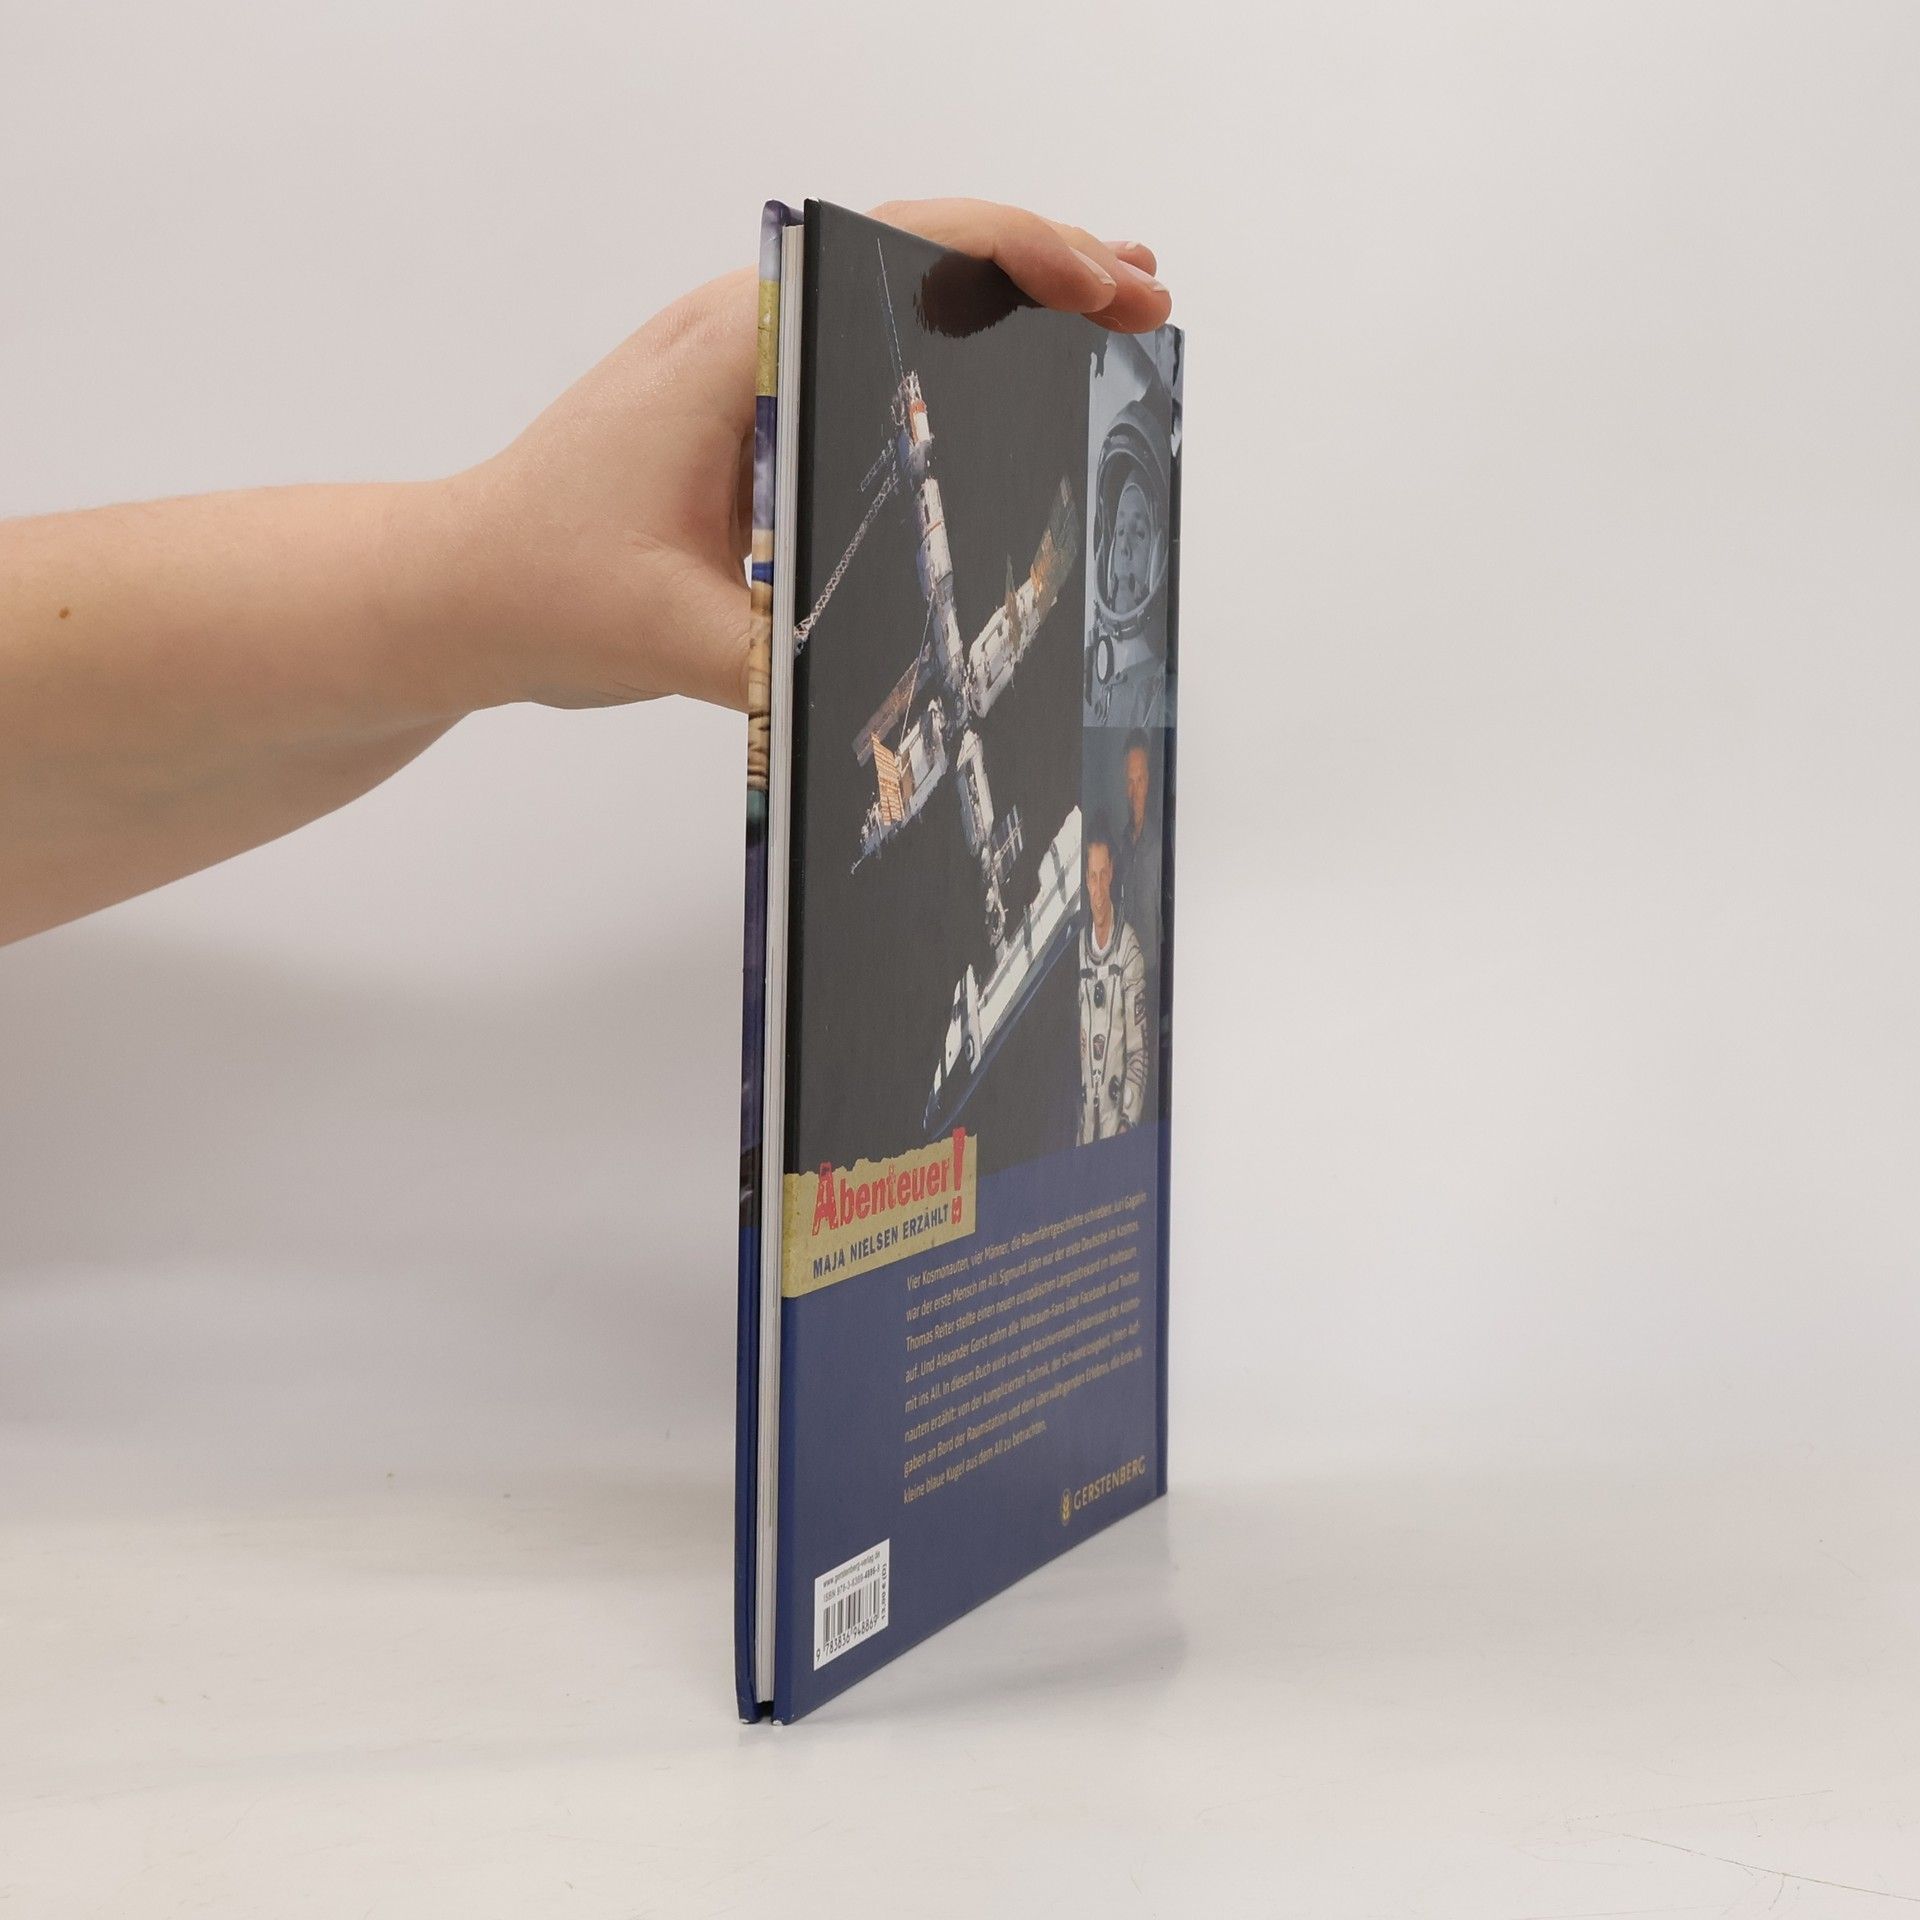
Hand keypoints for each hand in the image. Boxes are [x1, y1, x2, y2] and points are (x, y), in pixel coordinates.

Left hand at [449, 200, 1171, 714]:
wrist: (455, 590)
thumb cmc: (540, 585)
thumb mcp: (675, 636)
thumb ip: (789, 658)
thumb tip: (908, 689)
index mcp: (736, 344)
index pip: (904, 248)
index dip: (1023, 254)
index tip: (1103, 287)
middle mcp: (745, 332)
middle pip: (919, 254)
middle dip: (1045, 267)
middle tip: (1143, 300)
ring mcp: (745, 367)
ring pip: (897, 301)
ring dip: (1003, 304)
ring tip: (1104, 315)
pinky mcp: (745, 416)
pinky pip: (865, 360)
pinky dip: (946, 358)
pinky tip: (1001, 393)